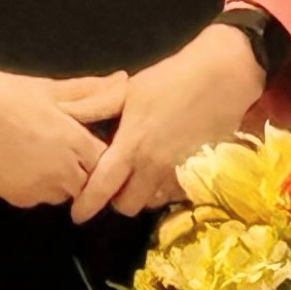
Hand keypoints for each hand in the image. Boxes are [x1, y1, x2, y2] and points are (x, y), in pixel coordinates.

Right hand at [0, 35, 126, 208]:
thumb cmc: (8, 94)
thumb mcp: (52, 89)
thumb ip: (92, 91)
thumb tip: (123, 81)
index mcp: (74, 142)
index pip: (106, 162)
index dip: (100, 153)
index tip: (90, 141)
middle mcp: (61, 171)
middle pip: (87, 181)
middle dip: (82, 168)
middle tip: (64, 145)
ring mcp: (38, 189)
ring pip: (63, 192)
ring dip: (60, 179)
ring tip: (41, 149)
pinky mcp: (17, 198)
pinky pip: (38, 197)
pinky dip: (37, 185)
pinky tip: (23, 160)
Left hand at [73, 23, 267, 221]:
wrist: (222, 76)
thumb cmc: (172, 77)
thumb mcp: (130, 90)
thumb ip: (99, 107)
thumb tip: (67, 114)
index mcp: (132, 145)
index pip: (101, 187)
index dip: (86, 205)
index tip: (77, 214)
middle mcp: (153, 166)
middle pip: (128, 205)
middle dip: (118, 200)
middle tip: (117, 184)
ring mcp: (179, 172)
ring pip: (153, 202)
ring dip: (145, 194)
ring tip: (142, 175)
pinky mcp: (201, 172)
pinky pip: (177, 194)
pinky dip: (167, 188)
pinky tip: (166, 170)